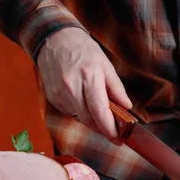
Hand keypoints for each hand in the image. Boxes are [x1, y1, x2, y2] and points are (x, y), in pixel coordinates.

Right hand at [36, 27, 132, 144]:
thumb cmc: (83, 50)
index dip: (110, 129)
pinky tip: (84, 102)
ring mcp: (59, 93)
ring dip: (92, 121)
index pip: (100, 111)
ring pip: (79, 118)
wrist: (54, 39)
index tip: (119, 139)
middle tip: (115, 133)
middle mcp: (72, 87)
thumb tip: (127, 107)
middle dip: (103, 129)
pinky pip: (70, 112)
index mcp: (89, 77)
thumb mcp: (105, 64)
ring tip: (101, 114)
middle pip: (89, 120)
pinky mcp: (52, 97)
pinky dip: (80, 112)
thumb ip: (116, 88)